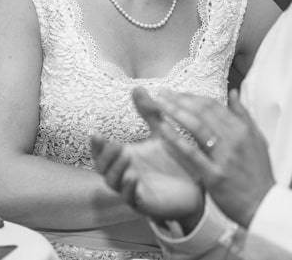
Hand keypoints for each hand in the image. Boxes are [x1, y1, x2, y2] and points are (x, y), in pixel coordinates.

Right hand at [91, 99, 204, 223]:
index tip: (96, 133)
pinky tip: (134, 178)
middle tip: (111, 143)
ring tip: (125, 157)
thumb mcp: (162, 133)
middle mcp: (124, 174)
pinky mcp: (145, 204)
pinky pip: (132, 199)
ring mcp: (133, 189)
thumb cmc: (174, 160)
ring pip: (114, 183)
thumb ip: (150, 113)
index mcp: (125, 157)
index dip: (97, 145)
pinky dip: (130, 189)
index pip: (103, 152)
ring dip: (117, 170)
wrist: (195, 187)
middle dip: (104, 156)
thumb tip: (137, 87)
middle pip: (103, 168)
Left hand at [138, 88, 275, 227]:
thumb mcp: (257, 139)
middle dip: (180, 99)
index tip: (176, 92)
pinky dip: (176, 138)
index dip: (192, 97)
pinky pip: (191, 153)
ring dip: (175, 111)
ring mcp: (224, 156)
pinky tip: (162, 129)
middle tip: (161, 92)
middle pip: (203, 111)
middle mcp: (234, 139)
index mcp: (243, 129)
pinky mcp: (214, 175)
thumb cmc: (258, 173)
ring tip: (158, 103)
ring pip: (197, 126)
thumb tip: (234, 93)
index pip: (214, 105)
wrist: (263, 205)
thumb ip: (243, 115)